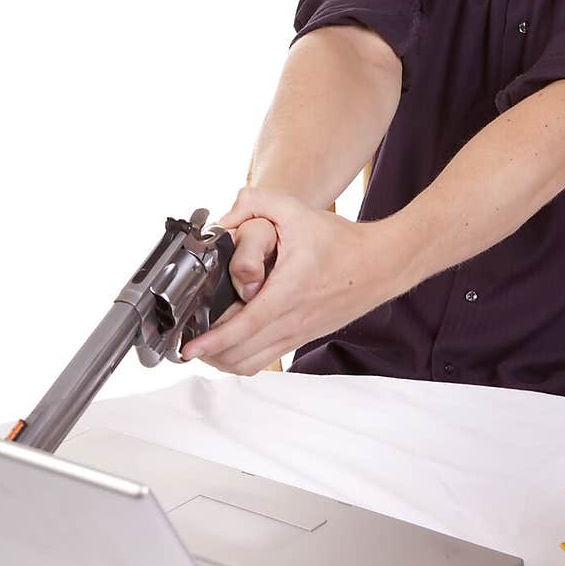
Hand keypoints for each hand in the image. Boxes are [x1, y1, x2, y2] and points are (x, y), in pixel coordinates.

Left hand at [182, 189, 403, 374]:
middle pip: (242, 354)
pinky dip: (243, 358)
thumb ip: (256, 202)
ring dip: (224, 360)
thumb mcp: (296, 210)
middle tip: (184, 344)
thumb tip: (224, 217)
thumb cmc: (341, 241)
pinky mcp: (303, 337)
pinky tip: (231, 344)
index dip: (214, 341)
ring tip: (203, 348)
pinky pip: (266, 359)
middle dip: (209, 354)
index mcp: (288, 292)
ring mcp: (299, 333)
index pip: (245, 326)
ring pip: (252, 363)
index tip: (189, 348)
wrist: (380, 264)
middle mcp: (293, 319)